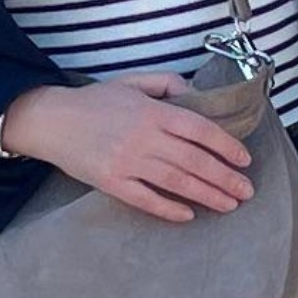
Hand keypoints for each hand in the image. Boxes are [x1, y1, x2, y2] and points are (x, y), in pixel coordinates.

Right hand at [0, 72, 254, 222]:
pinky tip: (189, 215)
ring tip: (229, 204)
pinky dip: (169, 209)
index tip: (244, 160)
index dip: (226, 145)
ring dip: (207, 194)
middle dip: (225, 177)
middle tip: (247, 191)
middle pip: (194, 160)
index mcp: (151, 111)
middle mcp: (142, 136)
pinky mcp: (110, 182)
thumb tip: (196, 94)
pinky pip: (145, 199)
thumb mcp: (132, 81)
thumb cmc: (94, 101)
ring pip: (176, 182)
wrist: (50, 120)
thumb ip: (166, 84)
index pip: (199, 129)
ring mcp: (126, 161)